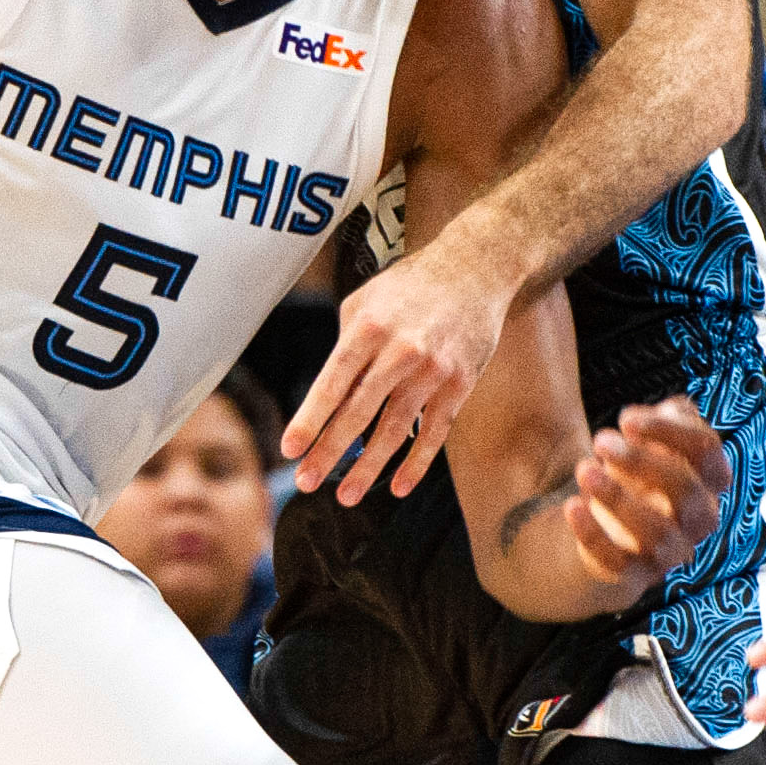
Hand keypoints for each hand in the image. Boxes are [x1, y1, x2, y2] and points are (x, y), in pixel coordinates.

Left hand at [285, 244, 515, 503]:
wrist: (476, 268)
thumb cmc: (411, 285)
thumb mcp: (366, 300)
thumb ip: (346, 345)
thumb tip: (328, 393)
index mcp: (368, 328)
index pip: (331, 384)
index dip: (309, 421)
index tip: (289, 450)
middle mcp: (400, 351)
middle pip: (359, 413)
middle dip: (329, 452)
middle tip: (306, 482)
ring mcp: (433, 370)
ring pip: (396, 430)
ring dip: (368, 468)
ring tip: (346, 496)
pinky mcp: (460, 384)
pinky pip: (435, 432)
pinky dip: (416, 464)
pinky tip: (398, 487)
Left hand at [562, 398, 729, 586]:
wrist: (606, 532)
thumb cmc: (634, 478)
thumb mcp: (651, 443)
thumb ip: (667, 420)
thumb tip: (672, 410)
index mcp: (707, 481)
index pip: (707, 451)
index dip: (670, 430)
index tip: (625, 418)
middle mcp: (697, 519)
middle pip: (687, 490)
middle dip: (642, 461)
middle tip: (600, 440)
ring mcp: (668, 551)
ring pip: (658, 532)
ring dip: (619, 497)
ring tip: (584, 470)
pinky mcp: (632, 575)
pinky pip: (618, 562)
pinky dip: (594, 535)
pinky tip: (572, 506)